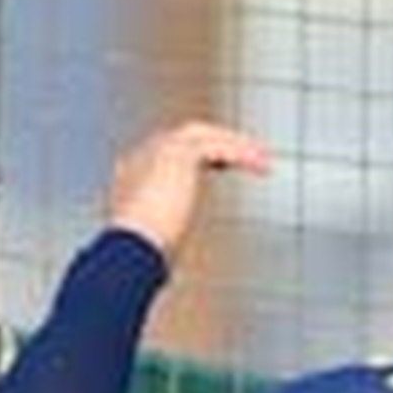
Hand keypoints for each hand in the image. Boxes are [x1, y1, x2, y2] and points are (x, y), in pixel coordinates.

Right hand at [104, 117, 274, 257]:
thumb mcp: (153, 239)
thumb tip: (169, 256)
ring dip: (235, 145)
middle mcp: (144, 153)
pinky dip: (241, 154)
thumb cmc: (138, 253)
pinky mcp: (179, 153)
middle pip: (189, 136)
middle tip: (246, 155)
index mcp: (133, 171)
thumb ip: (164, 234)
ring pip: (205, 136)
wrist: (131, 246)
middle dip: (219, 143)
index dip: (198, 156)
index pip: (170, 152)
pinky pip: (217, 146)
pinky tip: (260, 164)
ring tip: (261, 159)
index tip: (221, 165)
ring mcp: (160, 149)